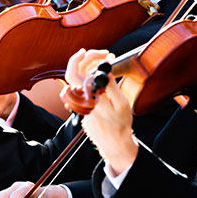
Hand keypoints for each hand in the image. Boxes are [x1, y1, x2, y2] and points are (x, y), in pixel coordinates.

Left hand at [65, 49, 137, 174]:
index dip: (84, 58)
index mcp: (88, 97)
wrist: (114, 145)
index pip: (75, 72)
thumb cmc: (120, 125)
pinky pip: (84, 88)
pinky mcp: (83, 107)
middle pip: (74, 73)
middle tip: (104, 54)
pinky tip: (104, 75)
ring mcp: (80, 104)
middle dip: (87, 59)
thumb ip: (110, 85)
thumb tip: (103, 70)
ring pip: (80, 80)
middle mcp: (80, 100)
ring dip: (91, 68)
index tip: (95, 52)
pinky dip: (92, 78)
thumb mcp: (121, 103)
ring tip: (108, 62)